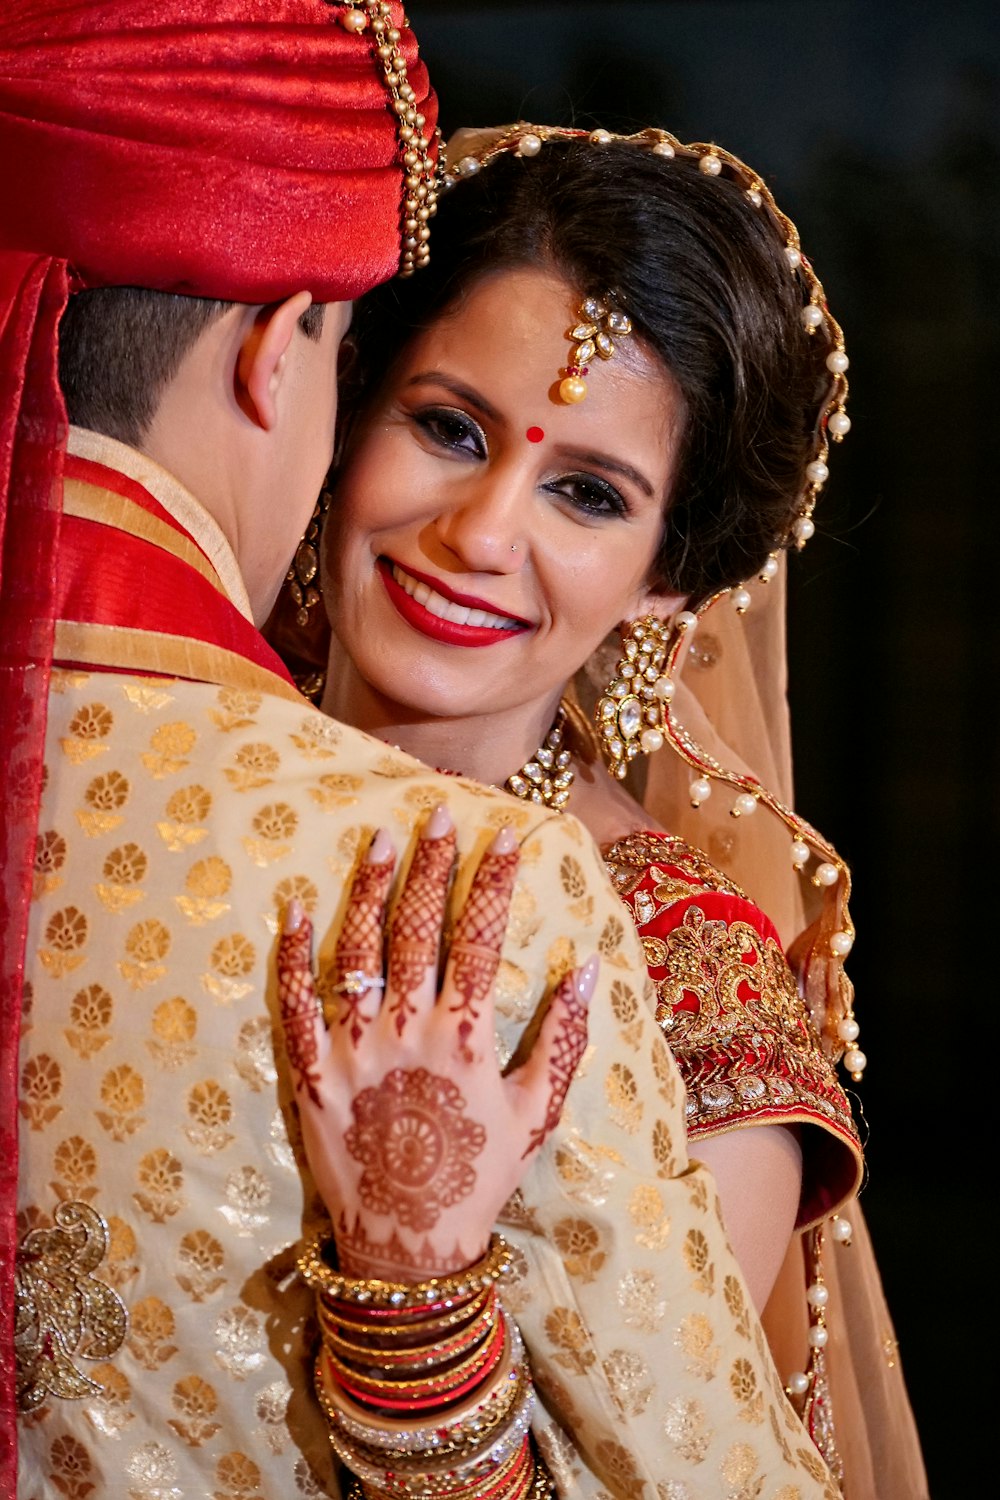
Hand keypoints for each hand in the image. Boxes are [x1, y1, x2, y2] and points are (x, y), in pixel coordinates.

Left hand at [278, 805, 596, 1280]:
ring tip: (381, 839)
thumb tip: (589, 968)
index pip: (483, 936)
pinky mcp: (311, 1070)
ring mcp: (353, 1047)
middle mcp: (407, 1029)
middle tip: (438, 813)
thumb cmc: (480, 1175)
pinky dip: (292, 953)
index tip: (506, 837)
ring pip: (359, 948)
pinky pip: (296, 1002)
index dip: (495, 881)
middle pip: (419, 927)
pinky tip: (296, 907)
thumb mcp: (536, 1112)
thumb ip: (563, 1038)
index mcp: (465, 1035)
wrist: (410, 1243)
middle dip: (432, 864)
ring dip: (371, 889)